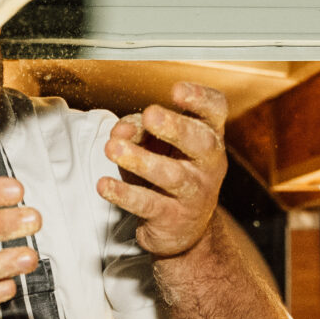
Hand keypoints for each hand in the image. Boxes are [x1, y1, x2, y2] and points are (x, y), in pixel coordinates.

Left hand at [100, 82, 227, 257]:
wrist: (183, 228)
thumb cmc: (170, 172)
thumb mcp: (154, 144)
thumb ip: (138, 129)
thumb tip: (121, 130)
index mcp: (208, 135)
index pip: (215, 111)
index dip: (200, 98)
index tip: (176, 90)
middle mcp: (209, 163)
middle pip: (200, 142)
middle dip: (175, 127)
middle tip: (151, 114)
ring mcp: (194, 192)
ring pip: (172, 175)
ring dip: (141, 160)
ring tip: (113, 149)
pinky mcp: (174, 218)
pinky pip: (148, 204)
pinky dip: (124, 194)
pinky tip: (104, 185)